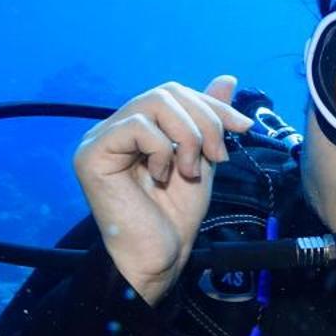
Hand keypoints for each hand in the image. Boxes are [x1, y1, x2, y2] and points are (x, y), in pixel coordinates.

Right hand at [73, 76, 253, 305]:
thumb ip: (209, 120)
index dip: (212, 105)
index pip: (175, 94)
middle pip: (166, 93)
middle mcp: (115, 128)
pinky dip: (162, 150)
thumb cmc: (175, 216)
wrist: (160, 256)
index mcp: (138, 127)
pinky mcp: (91, 155)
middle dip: (204, 120)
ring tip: (190, 170)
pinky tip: (161, 176)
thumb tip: (227, 78)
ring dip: (187, 137)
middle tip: (218, 155)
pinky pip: (137, 127)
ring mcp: (100, 139)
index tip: (243, 127)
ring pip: (154, 104)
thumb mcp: (204, 159)